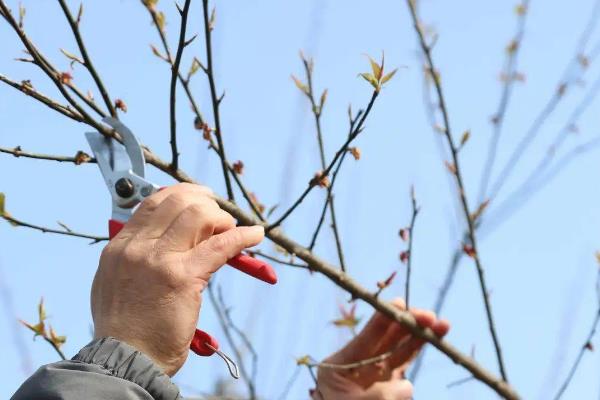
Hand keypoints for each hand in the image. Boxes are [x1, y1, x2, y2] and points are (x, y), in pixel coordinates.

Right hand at [91, 183, 264, 375]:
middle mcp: (137, 247)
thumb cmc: (126, 327)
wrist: (125, 359)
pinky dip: (242, 236)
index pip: (153, 202)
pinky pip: (220, 245)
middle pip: (178, 201)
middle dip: (205, 203)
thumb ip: (136, 256)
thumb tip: (164, 237)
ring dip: (221, 219)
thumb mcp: (115, 281)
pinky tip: (255, 235)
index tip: (200, 199)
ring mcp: (159, 260)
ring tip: (230, 231)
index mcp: (120, 246)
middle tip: (220, 216)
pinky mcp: (182, 277)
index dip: (182, 194)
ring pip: (198, 215)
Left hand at [314, 298, 449, 399]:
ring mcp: (374, 373)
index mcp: (337, 366)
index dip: (382, 320)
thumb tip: (406, 385)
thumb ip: (378, 397)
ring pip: (400, 348)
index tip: (398, 304)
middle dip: (407, 324)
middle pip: (385, 339)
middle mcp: (357, 365)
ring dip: (419, 335)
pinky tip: (437, 337)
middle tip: (428, 316)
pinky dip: (419, 349)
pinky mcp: (389, 385)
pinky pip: (406, 362)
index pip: (364, 339)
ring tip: (440, 324)